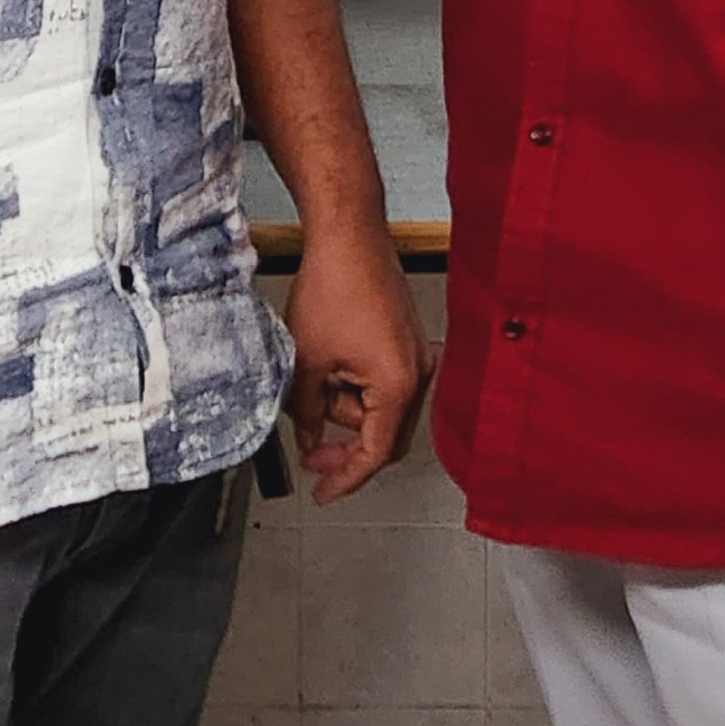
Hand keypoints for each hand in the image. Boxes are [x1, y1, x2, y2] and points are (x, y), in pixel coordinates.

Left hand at [283, 218, 435, 505]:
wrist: (349, 233)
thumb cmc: (334, 285)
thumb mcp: (307, 360)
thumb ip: (306, 413)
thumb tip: (309, 440)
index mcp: (398, 385)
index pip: (374, 452)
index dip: (344, 478)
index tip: (322, 492)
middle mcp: (417, 372)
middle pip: (384, 435)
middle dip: (345, 444)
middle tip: (312, 453)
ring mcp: (416, 354)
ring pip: (382, 408)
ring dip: (346, 410)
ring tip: (311, 385)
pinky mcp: (406, 338)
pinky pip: (384, 382)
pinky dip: (356, 388)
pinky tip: (327, 372)